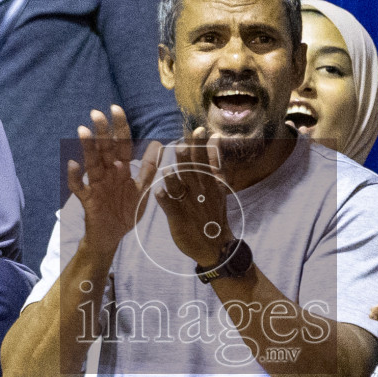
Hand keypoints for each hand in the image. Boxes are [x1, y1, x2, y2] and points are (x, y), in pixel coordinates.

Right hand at [67, 105, 162, 261]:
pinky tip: (74, 164)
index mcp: (121, 169)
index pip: (121, 144)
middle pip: (104, 149)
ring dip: (87, 148)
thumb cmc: (125, 212)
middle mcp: (107, 173)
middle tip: (97, 113)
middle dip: (101, 132)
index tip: (115, 108)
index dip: (119, 127)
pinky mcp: (88, 199)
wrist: (112, 237)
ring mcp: (96, 185)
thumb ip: (148, 168)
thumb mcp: (141, 189)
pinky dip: (75, 176)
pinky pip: (80, 187)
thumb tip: (158, 143)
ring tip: (83, 131)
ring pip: (91, 163)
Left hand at [152, 127, 231, 267]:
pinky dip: (164, 198)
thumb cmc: (213, 213)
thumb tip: (214, 138)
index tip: (199, 130)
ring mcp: (189, 205)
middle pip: (192, 171)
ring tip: (167, 170)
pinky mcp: (178, 218)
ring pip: (180, 188)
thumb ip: (214, 163)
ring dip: (173, 179)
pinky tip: (159, 192)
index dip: (202, 145)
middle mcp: (200, 192)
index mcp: (210, 183)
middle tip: (181, 144)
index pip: (206, 160)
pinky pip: (169, 206)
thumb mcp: (218, 187)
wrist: (216, 246)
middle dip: (187, 158)